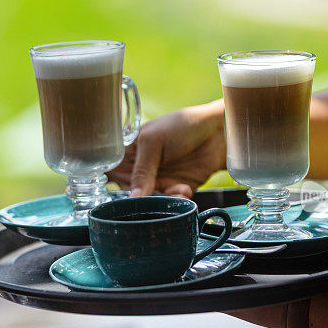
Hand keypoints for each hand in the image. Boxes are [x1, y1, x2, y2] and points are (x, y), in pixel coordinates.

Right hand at [109, 101, 226, 196]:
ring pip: (150, 200)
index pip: (110, 172)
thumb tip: (133, 197)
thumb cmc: (183, 126)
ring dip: (161, 200)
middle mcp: (141, 168)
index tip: (115, 193)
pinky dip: (176, 200)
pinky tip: (184, 189)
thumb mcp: (154, 142)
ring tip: (175, 191)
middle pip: (129, 192)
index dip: (108, 184)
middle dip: (140, 198)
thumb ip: (141, 170)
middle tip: (150, 196)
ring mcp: (159, 179)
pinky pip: (170, 202)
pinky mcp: (177, 188)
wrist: (219, 131)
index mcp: (129, 152)